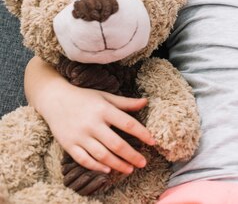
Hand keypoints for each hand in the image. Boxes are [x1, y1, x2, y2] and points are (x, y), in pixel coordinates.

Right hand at [36, 81, 154, 173]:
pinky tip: (108, 170)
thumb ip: (125, 103)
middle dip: (132, 155)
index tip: (153, 142)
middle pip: (116, 144)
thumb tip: (146, 102)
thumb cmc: (84, 97)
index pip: (128, 124)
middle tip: (143, 163)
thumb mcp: (105, 96)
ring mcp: (79, 135)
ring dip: (117, 164)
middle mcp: (92, 123)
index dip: (142, 134)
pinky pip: (84, 159)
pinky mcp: (68, 144)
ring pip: (101, 154)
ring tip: (129, 169)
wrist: (54, 98)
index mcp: (104, 110)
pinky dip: (96, 166)